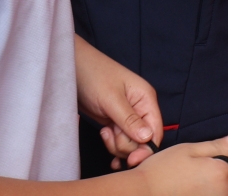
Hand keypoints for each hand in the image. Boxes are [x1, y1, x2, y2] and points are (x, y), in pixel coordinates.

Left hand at [75, 36, 161, 167]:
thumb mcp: (111, 99)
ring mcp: (127, 116)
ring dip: (116, 144)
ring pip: (130, 143)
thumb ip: (130, 120)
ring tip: (104, 131)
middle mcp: (140, 109)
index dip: (146, 149)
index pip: (155, 132)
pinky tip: (106, 141)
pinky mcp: (115, 121)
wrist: (72, 68)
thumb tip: (148, 139)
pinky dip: (113, 145)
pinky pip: (120, 141)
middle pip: (142, 141)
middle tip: (110, 132)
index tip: (131, 159)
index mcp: (146, 99)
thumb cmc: (93, 75)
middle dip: (126, 144)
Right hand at [131, 135, 227, 195]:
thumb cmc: (162, 173)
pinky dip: (207, 193)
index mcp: (222, 172)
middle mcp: (223, 192)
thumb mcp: (189, 149)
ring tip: (193, 181)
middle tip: (198, 169)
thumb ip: (217, 145)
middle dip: (221, 172)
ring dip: (215, 185)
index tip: (209, 155)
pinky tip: (192, 191)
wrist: (144, 193)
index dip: (223, 154)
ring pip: (224, 191)